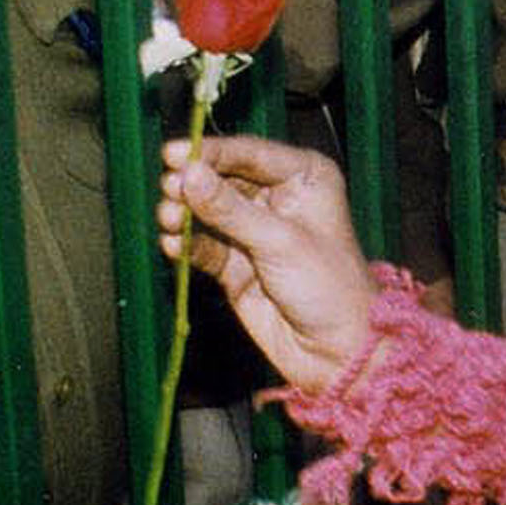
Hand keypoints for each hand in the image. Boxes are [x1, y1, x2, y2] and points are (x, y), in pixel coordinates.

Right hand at [158, 132, 382, 391]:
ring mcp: (253, 231)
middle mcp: (277, 197)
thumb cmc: (329, 287)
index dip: (210, 153)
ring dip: (185, 214)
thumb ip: (229, 210)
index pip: (249, 153)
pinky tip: (173, 244)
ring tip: (168, 219)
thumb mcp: (279, 241)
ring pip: (208, 212)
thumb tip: (187, 174)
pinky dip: (187, 244)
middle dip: (192, 184)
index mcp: (303, 177)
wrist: (337, 352)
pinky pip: (204, 246)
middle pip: (222, 179)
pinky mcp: (235, 265)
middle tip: (168, 188)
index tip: (173, 154)